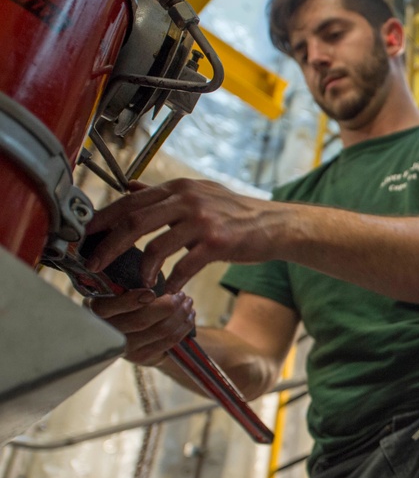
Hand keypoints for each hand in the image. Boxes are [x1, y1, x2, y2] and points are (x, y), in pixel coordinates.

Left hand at [84, 179, 275, 293]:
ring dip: (140, 268)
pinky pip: (185, 265)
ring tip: (137, 282)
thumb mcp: (200, 192)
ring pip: (156, 245)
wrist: (275, 224)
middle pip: (134, 221)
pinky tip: (166, 290)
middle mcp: (187, 200)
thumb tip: (129, 187)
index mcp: (179, 187)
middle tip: (93, 263)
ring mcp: (202, 221)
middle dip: (109, 245)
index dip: (103, 220)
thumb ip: (164, 193)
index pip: (130, 201)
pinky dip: (172, 281)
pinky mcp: (217, 243)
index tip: (84, 237)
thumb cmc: (237, 213)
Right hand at [89, 289, 195, 365]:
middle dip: (167, 306)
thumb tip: (149, 270)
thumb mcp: (116, 291)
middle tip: (181, 294)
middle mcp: (108, 333)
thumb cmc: (124, 303)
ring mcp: (125, 349)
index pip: (107, 308)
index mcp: (96, 311)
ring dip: (180, 315)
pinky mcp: (142, 358)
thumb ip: (125, 284)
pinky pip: (169, 342)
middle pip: (141, 321)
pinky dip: (183, 327)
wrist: (127, 334)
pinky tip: (189, 317)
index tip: (150, 292)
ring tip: (188, 302)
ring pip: (160, 331)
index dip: (130, 301)